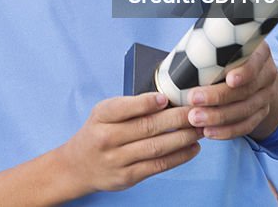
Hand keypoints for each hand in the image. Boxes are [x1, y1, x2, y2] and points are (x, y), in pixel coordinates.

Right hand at [57, 92, 201, 193]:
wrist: (77, 167)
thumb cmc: (97, 133)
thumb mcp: (103, 113)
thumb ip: (129, 107)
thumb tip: (165, 100)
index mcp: (101, 117)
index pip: (123, 108)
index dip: (145, 103)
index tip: (166, 98)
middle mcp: (107, 139)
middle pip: (146, 127)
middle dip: (176, 118)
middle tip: (196, 111)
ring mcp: (117, 160)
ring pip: (156, 148)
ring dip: (183, 138)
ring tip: (200, 129)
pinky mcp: (128, 177)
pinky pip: (158, 166)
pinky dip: (178, 157)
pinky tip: (192, 148)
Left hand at [185, 42, 277, 140]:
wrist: (256, 73)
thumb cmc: (229, 55)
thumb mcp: (226, 45)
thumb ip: (212, 50)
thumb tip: (182, 58)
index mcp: (260, 53)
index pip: (255, 63)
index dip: (244, 72)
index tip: (229, 79)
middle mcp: (267, 75)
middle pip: (246, 90)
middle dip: (218, 97)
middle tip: (193, 99)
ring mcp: (265, 96)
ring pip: (244, 110)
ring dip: (218, 117)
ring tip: (195, 119)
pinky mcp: (261, 114)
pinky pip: (246, 126)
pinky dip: (226, 131)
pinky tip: (208, 132)